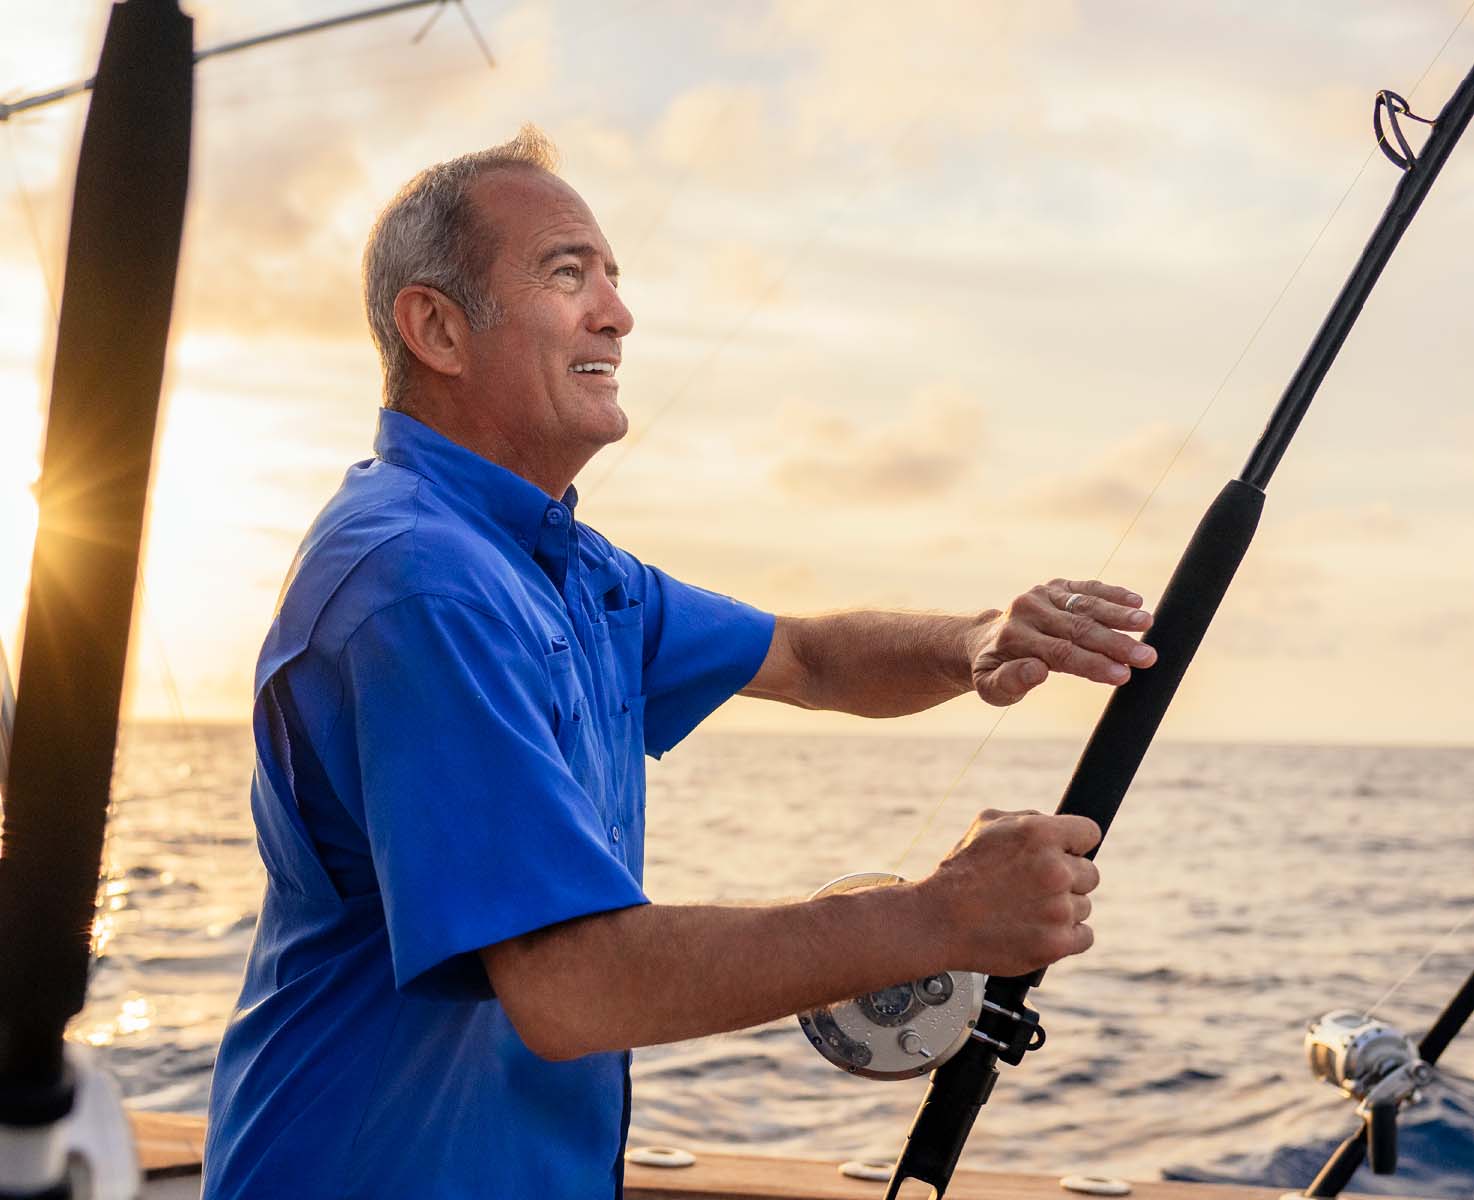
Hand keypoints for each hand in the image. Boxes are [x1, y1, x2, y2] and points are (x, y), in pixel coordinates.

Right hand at [924, 809, 1101, 976]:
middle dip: (1067, 879)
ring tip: (1025, 910)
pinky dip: (1066, 936)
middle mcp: (1055, 870)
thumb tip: (1059, 827)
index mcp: (1041, 834)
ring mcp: (1058, 909)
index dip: (1075, 843)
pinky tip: (1038, 930)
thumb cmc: (961, 871)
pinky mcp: (1057, 943)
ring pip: (1084, 906)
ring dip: (1062, 909)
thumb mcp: (987, 825)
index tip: (1064, 853)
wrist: (938, 920)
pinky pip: (1084, 936)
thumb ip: (1030, 819)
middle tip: (1035, 887)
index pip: (1090, 833)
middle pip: (1090, 874)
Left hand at [968, 578, 1154, 704]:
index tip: (1124, 675)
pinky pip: (1088, 588)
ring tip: (1147, 623)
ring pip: (1086, 605)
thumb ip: (1009, 682)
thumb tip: (1037, 670)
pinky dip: (1112, 594)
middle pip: (1079, 629)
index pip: (1061, 653)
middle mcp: (1028, 611)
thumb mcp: (991, 687)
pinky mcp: (1057, 587)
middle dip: (1116, 643)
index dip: (1094, 664)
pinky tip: (1136, 602)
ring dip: (1119, 615)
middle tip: (1148, 656)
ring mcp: (1043, 595)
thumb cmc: (995, 670)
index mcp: (1014, 638)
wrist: (985, 638)